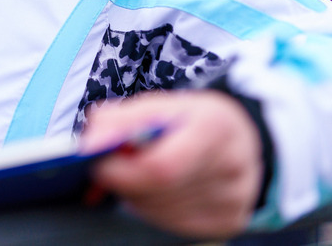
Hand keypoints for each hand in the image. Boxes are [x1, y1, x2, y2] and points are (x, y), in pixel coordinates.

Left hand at [79, 90, 262, 238]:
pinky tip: (158, 191)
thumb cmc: (192, 119)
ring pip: (162, 213)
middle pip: (158, 192)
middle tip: (113, 167)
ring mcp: (234, 199)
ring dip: (137, 197)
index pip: (162, 167)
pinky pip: (175, 226)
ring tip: (139, 175)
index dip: (122, 172)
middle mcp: (232, 166)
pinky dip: (155, 210)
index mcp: (214, 127)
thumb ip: (121, 119)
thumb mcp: (160, 104)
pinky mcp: (230, 222)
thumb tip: (91, 143)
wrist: (240, 137)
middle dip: (125, 182)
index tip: (97, 164)